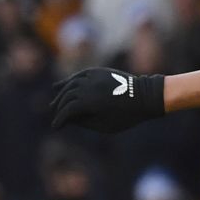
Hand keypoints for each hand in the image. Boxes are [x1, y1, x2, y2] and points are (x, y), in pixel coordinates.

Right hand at [49, 67, 165, 132]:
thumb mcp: (105, 126)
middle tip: (56, 114)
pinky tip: (64, 85)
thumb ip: (85, 122)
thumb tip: (69, 119)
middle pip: (67, 96)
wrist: (144, 97)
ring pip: (71, 84)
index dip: (60, 119)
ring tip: (56, 101)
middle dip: (60, 106)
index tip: (56, 127)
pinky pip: (79, 75)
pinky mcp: (98, 72)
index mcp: (90, 103)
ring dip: (62, 93)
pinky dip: (70, 80)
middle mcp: (88, 87)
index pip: (68, 110)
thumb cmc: (126, 116)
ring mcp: (93, 77)